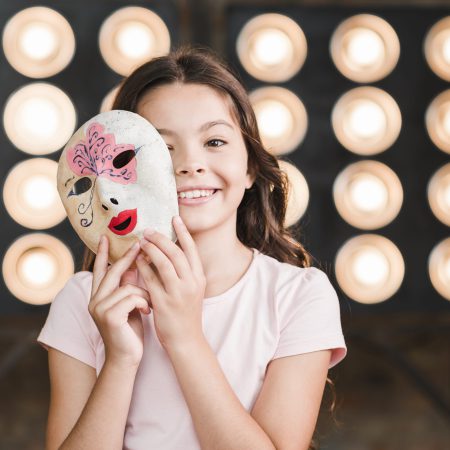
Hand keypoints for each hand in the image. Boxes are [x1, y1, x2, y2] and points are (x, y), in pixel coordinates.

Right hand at [89, 235, 151, 367]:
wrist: (126, 359)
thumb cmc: (130, 331)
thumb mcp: (130, 305)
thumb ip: (128, 286)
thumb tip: (133, 264)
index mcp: (99, 297)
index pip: (101, 270)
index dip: (104, 253)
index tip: (106, 236)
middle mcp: (95, 300)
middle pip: (113, 271)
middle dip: (128, 257)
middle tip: (140, 243)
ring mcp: (100, 309)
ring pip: (128, 286)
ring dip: (144, 294)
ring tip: (150, 306)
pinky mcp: (109, 317)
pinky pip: (132, 297)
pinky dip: (144, 303)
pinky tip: (147, 313)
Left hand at [136, 216, 205, 349]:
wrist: (186, 340)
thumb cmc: (187, 313)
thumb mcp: (192, 290)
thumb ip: (185, 272)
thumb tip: (171, 250)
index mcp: (200, 278)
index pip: (192, 249)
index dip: (183, 232)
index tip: (174, 218)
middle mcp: (191, 283)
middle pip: (176, 253)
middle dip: (161, 238)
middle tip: (148, 230)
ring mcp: (178, 293)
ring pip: (164, 263)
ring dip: (151, 249)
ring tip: (141, 241)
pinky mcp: (163, 302)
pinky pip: (151, 280)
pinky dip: (143, 267)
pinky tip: (137, 260)